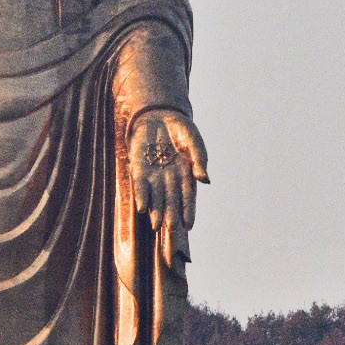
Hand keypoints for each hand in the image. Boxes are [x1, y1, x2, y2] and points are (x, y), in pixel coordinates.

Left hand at [127, 108, 208, 267]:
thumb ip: (199, 158)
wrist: (158, 114)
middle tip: (171, 230)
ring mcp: (154, 176)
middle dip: (170, 216)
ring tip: (156, 226)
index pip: (188, 197)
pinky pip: (140, 186)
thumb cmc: (180, 128)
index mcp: (186, 174)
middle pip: (171, 202)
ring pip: (155, 198)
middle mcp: (170, 179)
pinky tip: (142, 209)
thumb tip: (205, 180)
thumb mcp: (193, 139)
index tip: (189, 226)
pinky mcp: (139, 169)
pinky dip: (141, 197)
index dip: (188, 212)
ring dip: (155, 212)